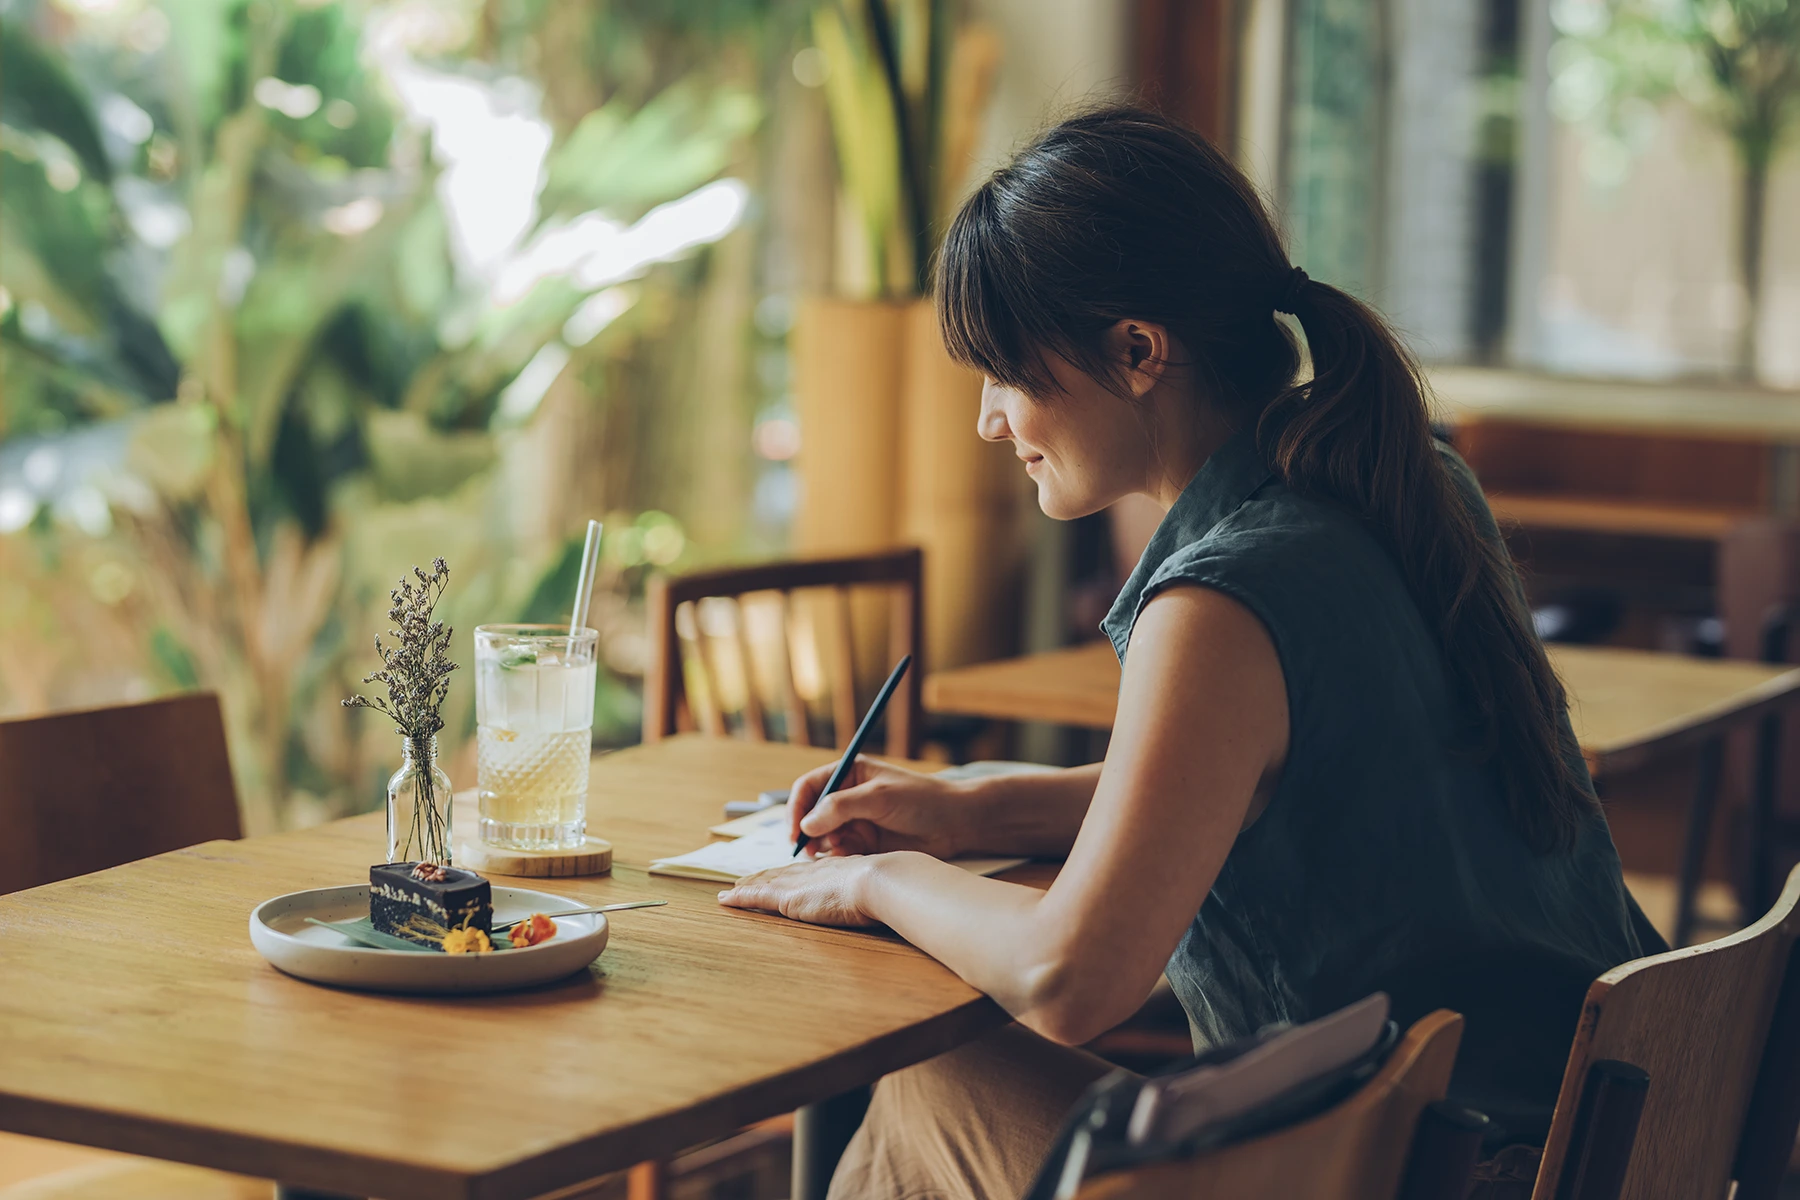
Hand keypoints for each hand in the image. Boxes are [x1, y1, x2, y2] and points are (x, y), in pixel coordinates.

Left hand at [718, 855, 880, 925]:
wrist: (879, 881)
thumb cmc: (886, 886)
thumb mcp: (877, 886)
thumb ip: (871, 890)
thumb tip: (882, 896)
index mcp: (832, 869)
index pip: (804, 870)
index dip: (789, 872)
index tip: (781, 874)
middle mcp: (811, 872)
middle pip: (780, 873)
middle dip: (762, 876)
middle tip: (746, 880)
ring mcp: (797, 883)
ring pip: (764, 883)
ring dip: (746, 886)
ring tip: (732, 890)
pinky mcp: (787, 898)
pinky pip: (755, 897)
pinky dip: (739, 898)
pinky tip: (726, 900)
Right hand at [787, 757, 972, 858]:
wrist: (955, 824)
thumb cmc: (922, 800)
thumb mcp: (879, 798)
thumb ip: (840, 808)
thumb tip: (807, 824)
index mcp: (849, 774)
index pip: (809, 788)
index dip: (796, 808)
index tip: (795, 831)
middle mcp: (848, 797)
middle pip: (811, 815)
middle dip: (808, 832)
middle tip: (811, 850)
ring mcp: (856, 821)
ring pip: (824, 836)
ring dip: (825, 846)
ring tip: (839, 851)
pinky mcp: (865, 843)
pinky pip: (840, 852)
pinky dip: (839, 858)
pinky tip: (850, 859)